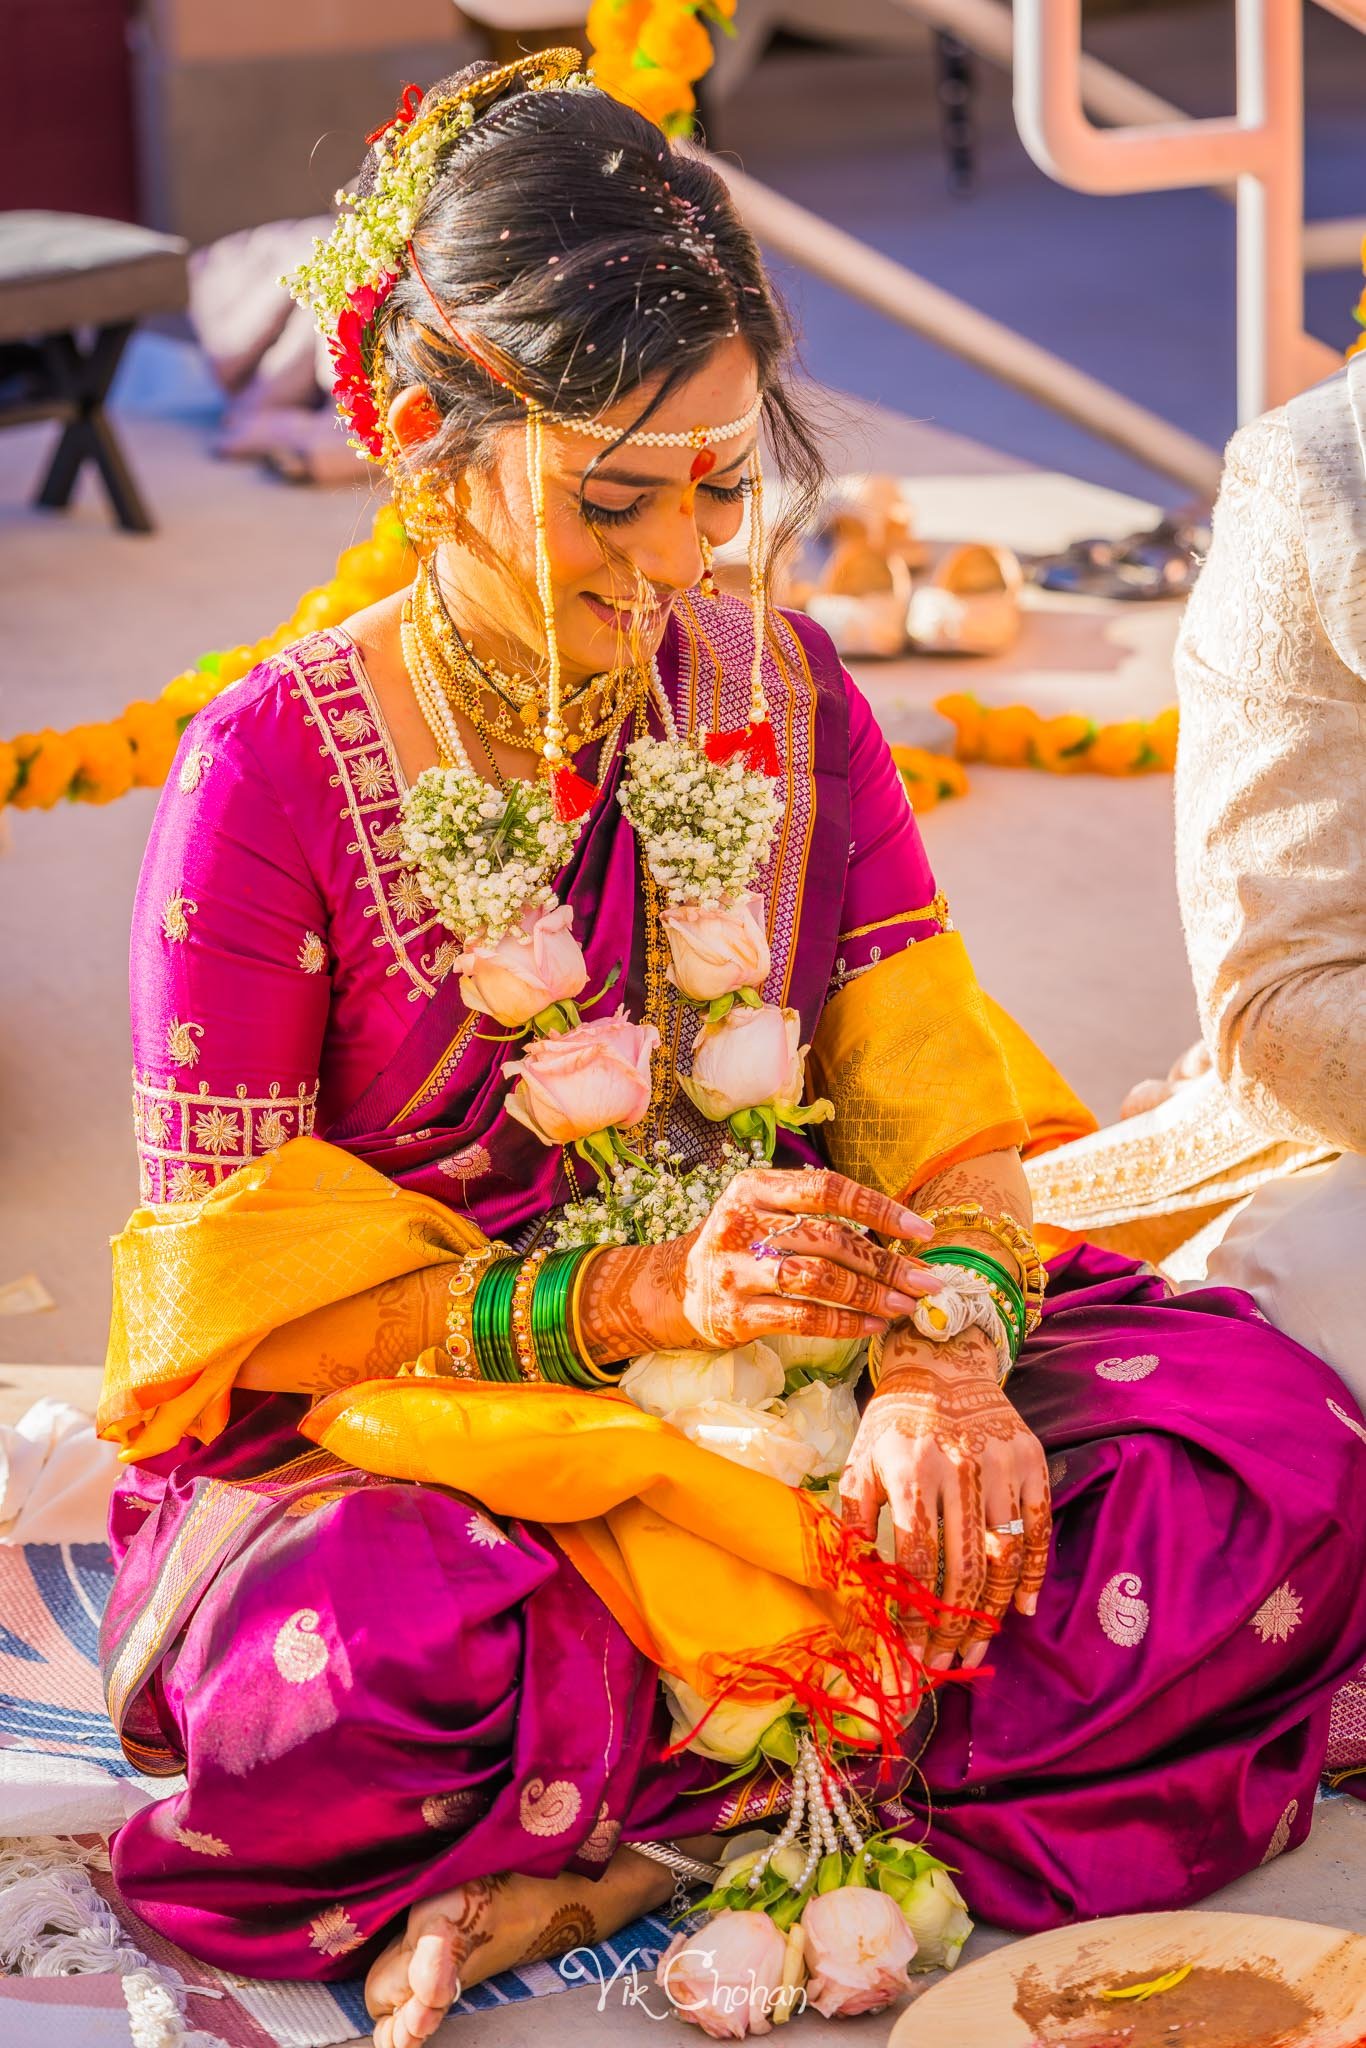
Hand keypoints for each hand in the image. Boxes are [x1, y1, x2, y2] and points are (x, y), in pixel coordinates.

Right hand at [681, 1167, 935, 1348]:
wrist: (676, 1289)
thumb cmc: (741, 1247)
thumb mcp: (765, 1212)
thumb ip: (816, 1215)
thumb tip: (900, 1237)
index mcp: (755, 1187)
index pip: (828, 1189)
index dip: (879, 1208)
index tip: (921, 1231)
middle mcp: (741, 1223)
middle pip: (829, 1238)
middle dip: (885, 1263)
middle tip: (925, 1282)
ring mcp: (734, 1269)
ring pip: (817, 1279)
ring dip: (869, 1295)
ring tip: (904, 1307)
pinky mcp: (734, 1313)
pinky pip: (800, 1317)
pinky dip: (843, 1324)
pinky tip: (871, 1327)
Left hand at [838, 1331, 1050, 1669]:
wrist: (942, 1365)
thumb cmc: (891, 1424)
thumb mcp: (858, 1464)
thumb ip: (852, 1522)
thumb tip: (852, 1586)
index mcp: (909, 1471)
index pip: (915, 1560)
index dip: (914, 1614)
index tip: (911, 1653)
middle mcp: (958, 1468)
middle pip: (961, 1568)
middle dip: (952, 1627)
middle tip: (945, 1665)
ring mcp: (1000, 1464)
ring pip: (1002, 1556)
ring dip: (991, 1613)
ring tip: (976, 1649)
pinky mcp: (1031, 1460)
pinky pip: (1038, 1529)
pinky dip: (1032, 1574)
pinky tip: (1021, 1609)